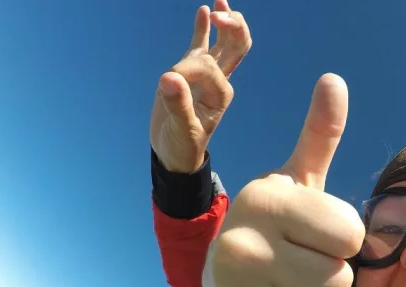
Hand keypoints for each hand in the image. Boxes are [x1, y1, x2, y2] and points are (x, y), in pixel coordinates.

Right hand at [150, 0, 251, 172]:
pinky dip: (204, 28)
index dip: (188, 70)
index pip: (209, 67)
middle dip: (232, 27)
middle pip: (237, 46)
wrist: (176, 153)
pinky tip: (205, 10)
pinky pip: (201, 46)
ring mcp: (206, 75)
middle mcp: (218, 81)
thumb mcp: (181, 129)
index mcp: (220, 94)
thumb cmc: (182, 145)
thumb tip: (169, 78)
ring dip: (225, 21)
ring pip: (223, 43)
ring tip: (222, 0)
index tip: (168, 84)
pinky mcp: (191, 73)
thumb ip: (176, 105)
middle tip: (221, 12)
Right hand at [203, 73, 365, 286]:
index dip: (344, 238)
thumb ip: (320, 135)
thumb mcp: (298, 179)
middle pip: (339, 281)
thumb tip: (334, 80)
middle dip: (334, 276)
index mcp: (265, 202)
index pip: (351, 235)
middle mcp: (242, 247)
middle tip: (306, 263)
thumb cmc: (277, 222)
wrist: (221, 269)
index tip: (320, 233)